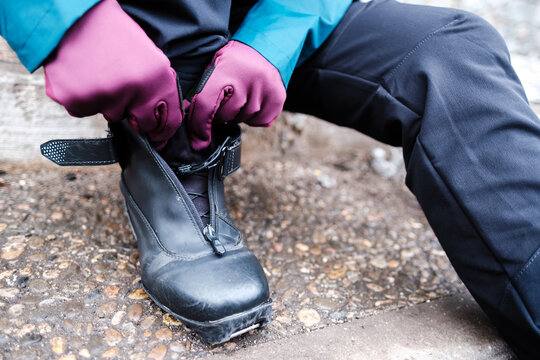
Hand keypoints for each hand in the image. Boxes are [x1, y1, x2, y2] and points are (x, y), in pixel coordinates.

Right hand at [43, 0, 181, 149]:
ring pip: (110, 115)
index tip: (158, 134)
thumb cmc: (112, 34)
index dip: (162, 129)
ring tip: (100, 73)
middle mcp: (131, 92)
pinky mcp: (75, 101)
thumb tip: (161, 120)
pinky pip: (84, 110)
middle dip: (133, 111)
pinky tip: (83, 77)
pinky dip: (84, 98)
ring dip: (107, 101)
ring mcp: (103, 98)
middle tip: (121, 86)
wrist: (73, 17)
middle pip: (138, 123)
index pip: (167, 122)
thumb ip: (159, 89)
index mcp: (155, 80)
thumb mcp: (151, 58)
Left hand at [186, 40, 285, 149]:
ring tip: (242, 96)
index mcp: (225, 71)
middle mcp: (247, 80)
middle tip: (226, 98)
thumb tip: (191, 128)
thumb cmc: (233, 62)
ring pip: (243, 119)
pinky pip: (260, 121)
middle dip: (221, 114)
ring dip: (238, 114)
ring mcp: (265, 89)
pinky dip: (254, 117)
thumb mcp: (214, 68)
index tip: (198, 140)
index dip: (199, 126)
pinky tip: (254, 101)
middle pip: (226, 116)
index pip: (206, 105)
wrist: (264, 47)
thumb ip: (201, 95)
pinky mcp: (278, 98)